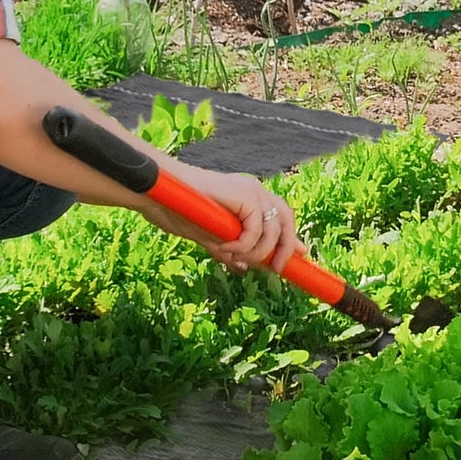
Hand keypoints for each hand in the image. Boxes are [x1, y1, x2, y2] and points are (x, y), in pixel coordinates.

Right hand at [145, 172, 299, 273]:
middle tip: (276, 269)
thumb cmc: (180, 211)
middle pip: (287, 220)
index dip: (292, 238)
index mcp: (249, 198)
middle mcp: (254, 191)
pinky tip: (226, 247)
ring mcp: (251, 190)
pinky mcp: (245, 193)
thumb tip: (242, 268)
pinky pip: (256, 228)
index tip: (301, 256)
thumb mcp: (210, 237)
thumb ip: (228, 250)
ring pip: (273, 230)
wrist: (160, 193)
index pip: (280, 218)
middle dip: (285, 248)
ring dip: (257, 252)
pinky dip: (244, 244)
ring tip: (235, 258)